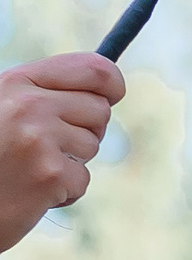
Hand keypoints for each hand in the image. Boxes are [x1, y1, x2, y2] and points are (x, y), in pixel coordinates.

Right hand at [0, 54, 122, 252]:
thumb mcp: (5, 107)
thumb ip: (45, 93)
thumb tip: (105, 91)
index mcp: (17, 81)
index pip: (92, 69)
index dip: (111, 83)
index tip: (113, 95)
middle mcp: (29, 105)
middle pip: (99, 110)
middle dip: (85, 129)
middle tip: (50, 145)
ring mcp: (39, 139)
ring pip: (92, 145)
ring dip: (71, 161)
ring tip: (32, 167)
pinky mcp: (50, 175)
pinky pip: (83, 178)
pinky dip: (64, 191)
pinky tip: (32, 190)